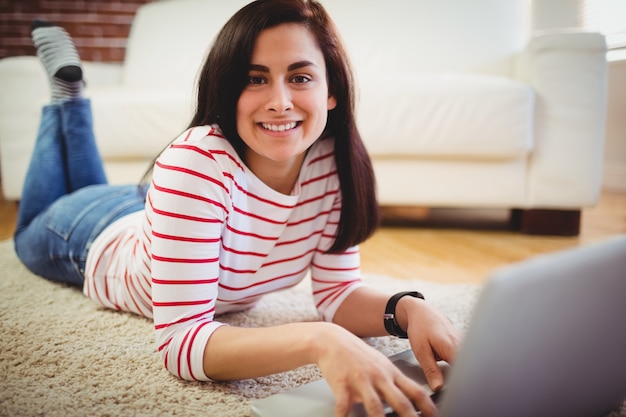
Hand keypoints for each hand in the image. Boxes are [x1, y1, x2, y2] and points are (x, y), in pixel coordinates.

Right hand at [313, 323, 437, 416]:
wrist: (332, 340)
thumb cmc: (357, 355)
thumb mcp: (380, 364)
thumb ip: (393, 382)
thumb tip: (410, 401)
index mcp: (391, 373)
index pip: (416, 391)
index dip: (428, 406)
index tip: (435, 416)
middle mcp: (379, 376)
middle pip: (400, 401)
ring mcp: (361, 380)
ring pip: (375, 405)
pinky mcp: (342, 384)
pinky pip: (344, 405)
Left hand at [398, 296, 459, 390]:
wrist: (421, 311)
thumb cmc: (420, 328)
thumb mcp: (421, 351)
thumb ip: (431, 370)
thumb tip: (438, 387)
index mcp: (452, 348)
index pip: (466, 372)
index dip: (465, 383)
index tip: (460, 393)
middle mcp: (462, 345)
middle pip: (470, 368)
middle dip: (466, 380)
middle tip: (459, 390)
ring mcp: (464, 343)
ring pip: (468, 362)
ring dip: (464, 372)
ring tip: (449, 371)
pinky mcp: (463, 343)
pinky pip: (465, 357)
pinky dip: (460, 364)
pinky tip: (454, 366)